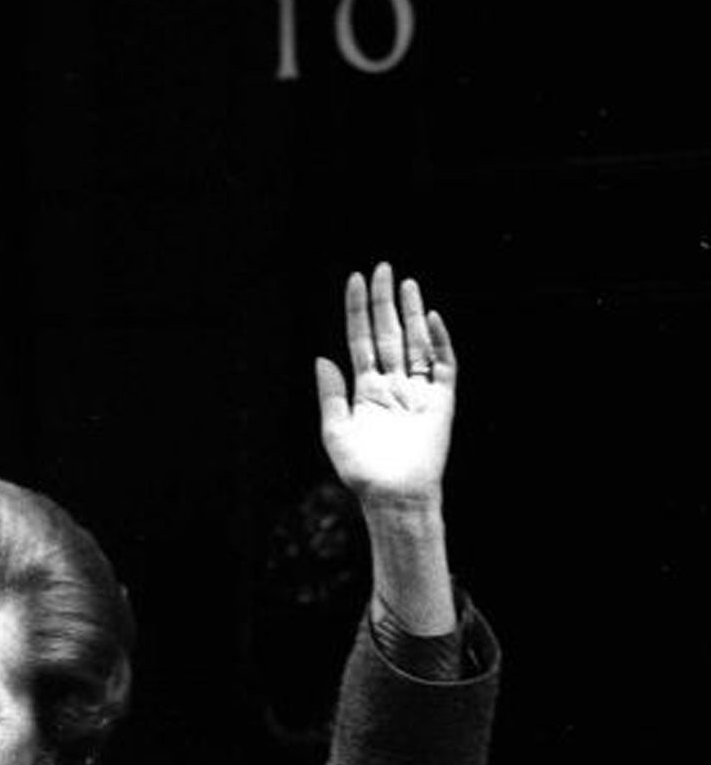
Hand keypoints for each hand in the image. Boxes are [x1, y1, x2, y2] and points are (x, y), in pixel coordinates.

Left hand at [315, 261, 455, 509]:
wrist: (392, 496)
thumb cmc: (362, 471)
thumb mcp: (336, 430)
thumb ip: (330, 394)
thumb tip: (321, 357)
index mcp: (366, 389)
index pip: (361, 339)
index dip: (357, 311)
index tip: (354, 280)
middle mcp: (392, 384)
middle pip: (389, 333)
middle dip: (384, 301)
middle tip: (382, 268)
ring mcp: (417, 390)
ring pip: (415, 342)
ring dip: (411, 312)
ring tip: (406, 282)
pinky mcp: (441, 401)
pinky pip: (443, 365)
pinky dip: (438, 342)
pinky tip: (430, 318)